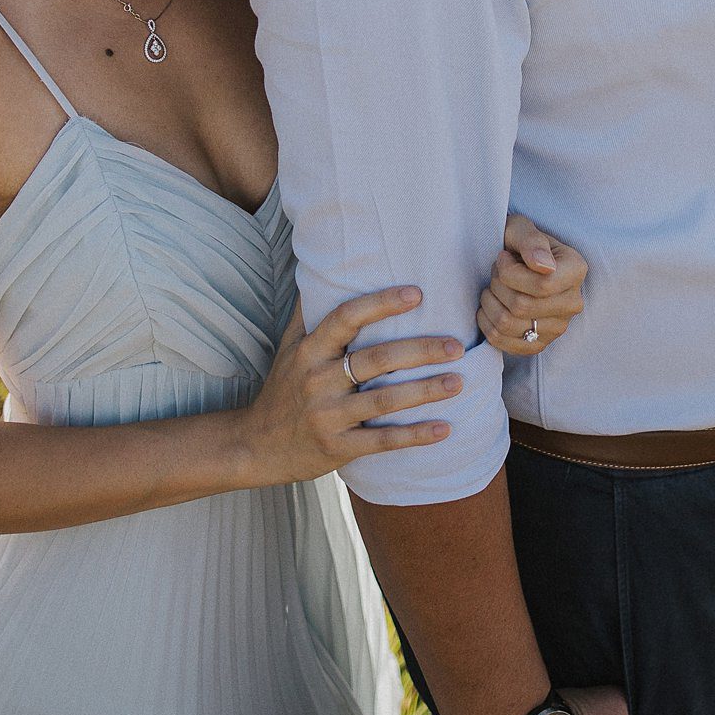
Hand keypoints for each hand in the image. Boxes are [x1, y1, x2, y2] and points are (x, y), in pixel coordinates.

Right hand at [236, 288, 462, 486]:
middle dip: (419, 350)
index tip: (417, 294)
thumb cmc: (283, 390)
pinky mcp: (337, 448)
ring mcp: (328, 416)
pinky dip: (414, 436)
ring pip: (384, 400)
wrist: (256, 446)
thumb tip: (320, 266)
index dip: (381, 304)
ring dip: (425, 391)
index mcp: (310, 351)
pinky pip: (382, 441)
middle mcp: (318, 381)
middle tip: (456, 344)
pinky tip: (444, 429)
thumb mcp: (288, 348)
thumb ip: (308, 313)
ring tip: (459, 381)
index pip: (346, 318)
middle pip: (376, 359)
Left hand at [478, 212, 586, 358]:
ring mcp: (558, 327)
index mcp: (576, 270)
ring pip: (508, 324)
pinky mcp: (539, 344)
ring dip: (489, 303)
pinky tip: (490, 307)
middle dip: (497, 285)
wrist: (516, 262)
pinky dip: (487, 323)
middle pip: (521, 306)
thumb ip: (531, 242)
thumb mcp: (521, 229)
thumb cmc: (518, 243)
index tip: (503, 258)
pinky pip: (502, 342)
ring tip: (493, 288)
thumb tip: (543, 266)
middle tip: (496, 272)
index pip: (542, 285)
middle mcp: (573, 302)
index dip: (510, 273)